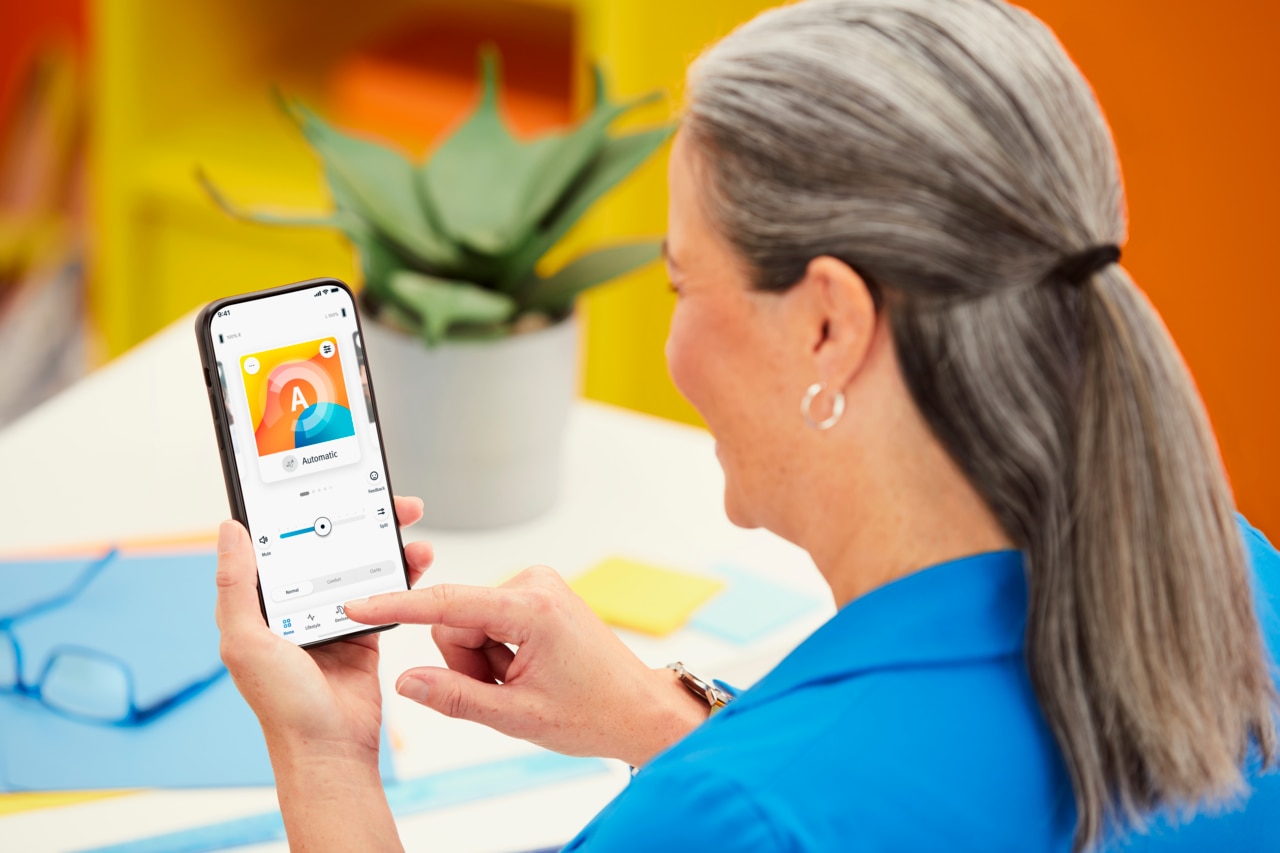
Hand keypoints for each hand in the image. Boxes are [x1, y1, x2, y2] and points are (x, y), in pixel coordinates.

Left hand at [214, 495, 432, 760]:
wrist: (329, 749)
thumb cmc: (281, 705)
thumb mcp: (245, 641)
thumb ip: (237, 585)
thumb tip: (228, 531)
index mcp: (263, 603)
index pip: (280, 542)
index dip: (300, 509)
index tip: (323, 483)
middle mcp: (297, 606)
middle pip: (329, 546)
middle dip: (357, 517)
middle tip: (383, 497)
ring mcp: (333, 616)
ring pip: (361, 564)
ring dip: (386, 542)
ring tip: (408, 522)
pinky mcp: (365, 631)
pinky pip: (385, 592)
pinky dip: (402, 573)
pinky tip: (416, 559)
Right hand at [343, 567, 708, 767]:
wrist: (636, 708)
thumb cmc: (592, 713)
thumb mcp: (516, 716)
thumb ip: (456, 698)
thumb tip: (408, 681)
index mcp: (532, 608)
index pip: (447, 604)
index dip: (398, 607)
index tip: (359, 605)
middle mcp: (534, 584)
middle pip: (456, 621)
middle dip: (468, 663)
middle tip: (505, 690)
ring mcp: (537, 586)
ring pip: (469, 625)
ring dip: (484, 662)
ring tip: (521, 682)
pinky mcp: (536, 594)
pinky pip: (488, 622)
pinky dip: (496, 652)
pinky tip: (525, 670)